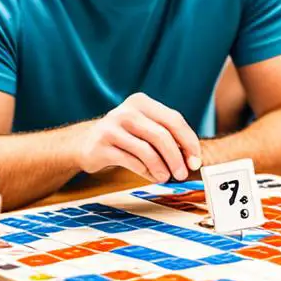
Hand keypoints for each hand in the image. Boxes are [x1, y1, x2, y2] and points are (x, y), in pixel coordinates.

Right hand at [78, 93, 202, 182]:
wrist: (85, 143)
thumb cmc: (123, 137)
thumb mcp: (144, 128)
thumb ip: (167, 138)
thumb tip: (192, 159)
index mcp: (141, 102)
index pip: (173, 120)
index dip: (189, 142)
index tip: (195, 161)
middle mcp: (126, 111)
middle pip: (161, 135)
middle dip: (176, 158)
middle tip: (182, 174)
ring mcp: (112, 127)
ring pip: (147, 150)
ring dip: (161, 168)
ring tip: (165, 177)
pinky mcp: (102, 145)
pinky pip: (131, 161)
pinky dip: (146, 172)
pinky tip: (152, 176)